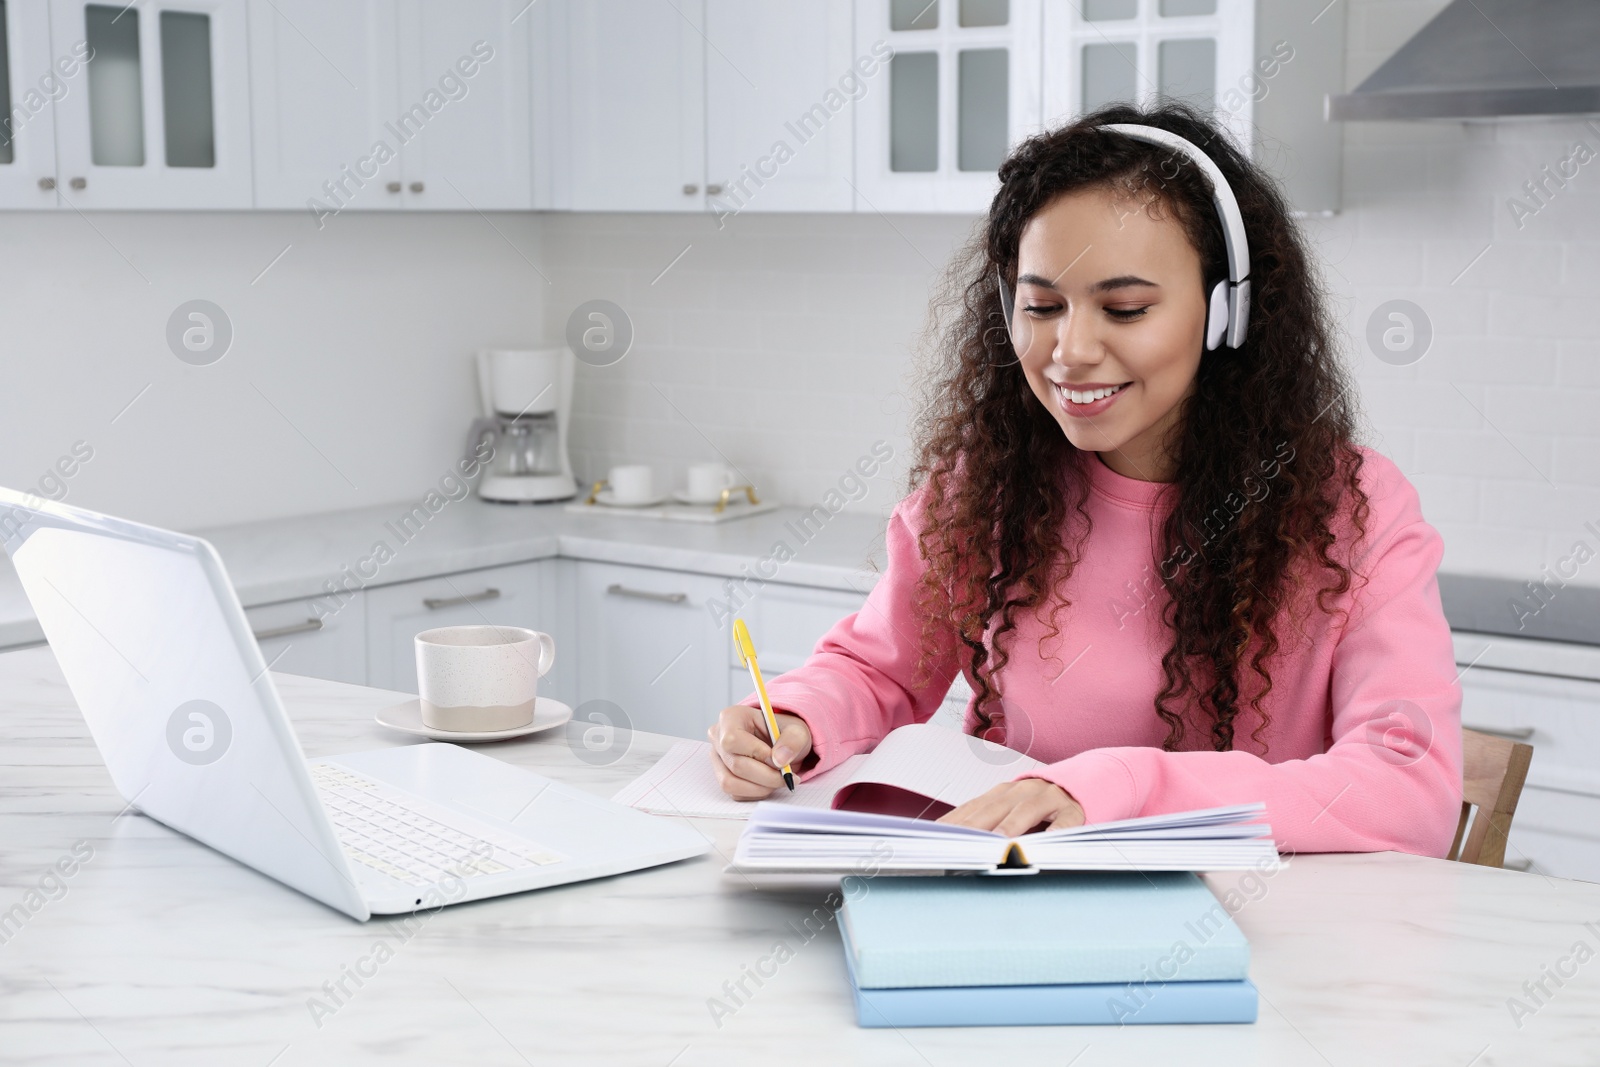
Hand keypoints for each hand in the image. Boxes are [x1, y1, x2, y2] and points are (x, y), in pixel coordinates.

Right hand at [707, 705, 813, 800]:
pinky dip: (756, 793)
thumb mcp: (797, 730)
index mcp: (731, 718)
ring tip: (779, 780)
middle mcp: (718, 738)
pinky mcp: (721, 777)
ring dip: (760, 788)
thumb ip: (793, 740)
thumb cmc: (784, 733)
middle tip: (787, 776)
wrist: (781, 745)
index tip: (779, 759)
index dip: (757, 753)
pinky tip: (769, 783)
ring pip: (731, 783)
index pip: (733, 739)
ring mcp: (718, 759)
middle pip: (735, 764)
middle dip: (766, 776)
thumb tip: (780, 760)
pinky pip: (735, 793)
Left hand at [937, 779, 1084, 835]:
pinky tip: (1048, 840)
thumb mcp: (1011, 811)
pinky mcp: (1072, 810)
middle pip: (995, 807)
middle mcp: (1022, 791)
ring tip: (999, 842)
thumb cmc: (1038, 807)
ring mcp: (1049, 798)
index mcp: (1003, 793)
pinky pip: (1065, 821)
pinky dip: (1057, 830)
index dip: (956, 820)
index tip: (938, 836)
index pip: (974, 807)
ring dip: (1011, 825)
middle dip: (976, 824)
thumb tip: (957, 846)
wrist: (1078, 787)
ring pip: (1027, 810)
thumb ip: (988, 824)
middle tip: (962, 843)